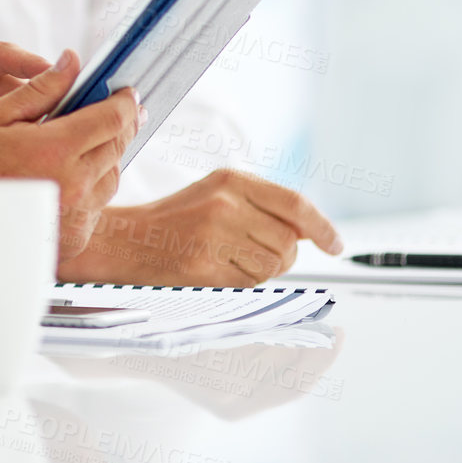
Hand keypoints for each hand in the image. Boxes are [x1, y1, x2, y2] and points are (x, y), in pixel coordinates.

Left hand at [0, 42, 53, 178]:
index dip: (30, 62)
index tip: (57, 74)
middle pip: (21, 77)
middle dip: (44, 94)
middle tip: (68, 116)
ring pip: (27, 99)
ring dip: (41, 116)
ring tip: (55, 138)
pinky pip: (24, 117)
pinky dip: (34, 130)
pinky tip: (44, 147)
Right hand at [0, 49, 141, 256]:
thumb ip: (40, 88)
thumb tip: (72, 61)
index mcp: (56, 151)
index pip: (112, 119)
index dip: (124, 101)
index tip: (126, 92)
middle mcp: (75, 185)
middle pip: (118, 145)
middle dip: (120, 124)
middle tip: (115, 110)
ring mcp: (78, 215)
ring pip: (112, 174)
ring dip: (104, 154)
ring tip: (81, 144)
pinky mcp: (76, 237)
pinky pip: (98, 203)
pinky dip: (90, 185)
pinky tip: (65, 177)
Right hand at [63, 168, 344, 284]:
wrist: (126, 241)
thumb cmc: (174, 221)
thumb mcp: (217, 196)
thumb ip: (262, 206)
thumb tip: (311, 229)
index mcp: (230, 180)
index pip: (294, 203)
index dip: (322, 227)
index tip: (335, 244)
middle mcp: (225, 202)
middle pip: (288, 241)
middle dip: (279, 255)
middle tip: (249, 253)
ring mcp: (214, 233)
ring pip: (273, 265)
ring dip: (260, 270)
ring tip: (228, 260)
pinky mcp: (205, 263)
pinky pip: (250, 282)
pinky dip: (241, 282)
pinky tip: (216, 270)